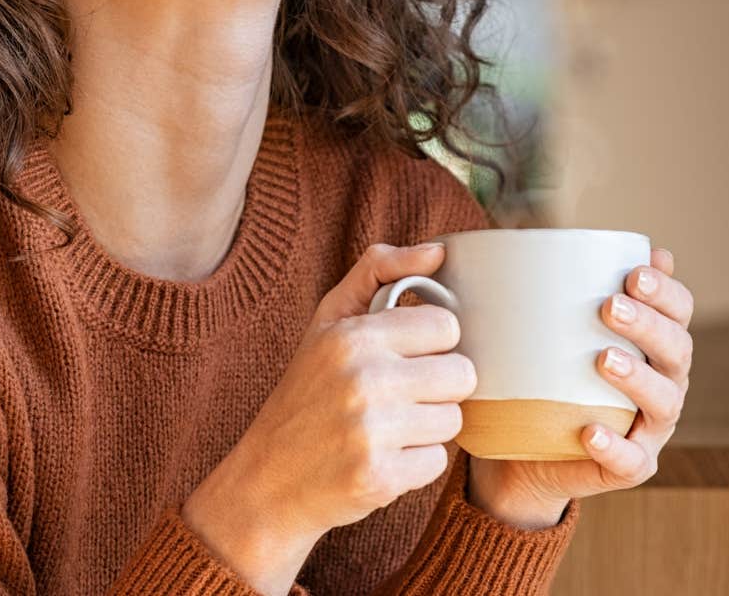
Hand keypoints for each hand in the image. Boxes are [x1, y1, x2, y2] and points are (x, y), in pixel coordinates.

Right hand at [186, 242, 475, 557]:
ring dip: (428, 427)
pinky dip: (415, 464)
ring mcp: (372, 431)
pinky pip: (438, 462)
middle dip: (438, 388)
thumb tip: (438, 250)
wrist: (268, 478)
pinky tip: (382, 458)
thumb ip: (378, 272)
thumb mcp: (328, 321)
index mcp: (353, 336)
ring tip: (388, 428)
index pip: (446, 326)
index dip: (432, 344)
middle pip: (461, 375)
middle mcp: (363, 380)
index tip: (407, 356)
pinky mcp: (381, 477)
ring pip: (453, 420)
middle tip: (401, 396)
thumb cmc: (306, 392)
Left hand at [467, 247, 693, 523]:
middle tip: (609, 307)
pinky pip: (631, 461)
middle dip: (649, 325)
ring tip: (604, 359)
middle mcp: (663, 383)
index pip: (678, 312)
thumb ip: (559, 290)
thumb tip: (547, 239)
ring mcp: (650, 429)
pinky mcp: (629, 467)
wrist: (523, 452)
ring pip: (664, 403)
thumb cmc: (542, 377)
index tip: (633, 272)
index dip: (666, 292)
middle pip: (677, 351)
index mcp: (654, 345)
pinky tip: (591, 432)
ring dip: (638, 379)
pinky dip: (615, 446)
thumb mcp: (547, 331)